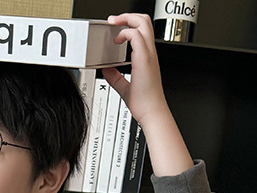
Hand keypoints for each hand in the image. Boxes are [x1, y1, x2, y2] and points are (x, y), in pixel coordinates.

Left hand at [102, 13, 166, 128]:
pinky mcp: (144, 59)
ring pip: (143, 23)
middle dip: (127, 16)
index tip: (116, 28)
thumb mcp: (124, 87)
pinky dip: (124, 34)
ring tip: (113, 24)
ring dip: (126, 20)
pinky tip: (116, 41)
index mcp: (147, 57)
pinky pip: (136, 36)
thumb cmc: (144, 103)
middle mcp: (150, 52)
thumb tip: (105, 69)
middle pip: (145, 20)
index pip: (142, 30)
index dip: (129, 24)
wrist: (151, 112)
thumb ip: (114, 77)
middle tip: (113, 20)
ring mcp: (148, 54)